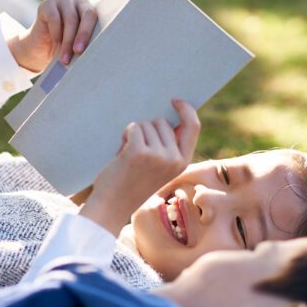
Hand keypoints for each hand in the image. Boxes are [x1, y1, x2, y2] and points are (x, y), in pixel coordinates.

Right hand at [6, 0, 96, 72]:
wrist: (41, 51)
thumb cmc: (65, 49)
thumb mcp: (78, 46)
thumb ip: (87, 43)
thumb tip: (97, 52)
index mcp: (92, 11)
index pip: (98, 18)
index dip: (96, 33)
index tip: (92, 50)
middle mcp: (79, 2)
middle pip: (87, 14)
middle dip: (83, 35)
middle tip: (78, 52)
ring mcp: (63, 1)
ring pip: (71, 19)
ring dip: (68, 41)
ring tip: (65, 58)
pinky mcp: (47, 4)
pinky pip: (54, 18)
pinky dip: (56, 35)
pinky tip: (55, 47)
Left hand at [80, 99, 201, 235]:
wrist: (112, 206)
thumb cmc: (132, 183)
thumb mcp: (159, 167)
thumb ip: (168, 146)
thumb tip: (169, 117)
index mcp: (182, 162)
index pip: (193, 126)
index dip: (186, 109)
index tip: (175, 100)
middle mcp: (173, 159)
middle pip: (163, 123)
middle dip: (147, 130)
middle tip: (137, 152)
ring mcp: (157, 156)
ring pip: (146, 124)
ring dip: (135, 134)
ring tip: (128, 156)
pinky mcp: (139, 152)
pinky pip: (134, 128)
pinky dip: (125, 135)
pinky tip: (121, 153)